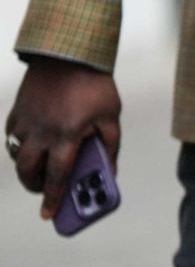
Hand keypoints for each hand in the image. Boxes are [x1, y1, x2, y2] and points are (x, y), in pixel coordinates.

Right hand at [5, 58, 121, 221]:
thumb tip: (108, 173)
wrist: (69, 51)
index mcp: (66, 136)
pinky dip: (19, 145)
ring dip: (26, 166)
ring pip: (16, 154)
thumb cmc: (95, 85)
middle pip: (27, 171)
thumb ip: (110, 147)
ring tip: (40, 168)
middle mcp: (41, 132)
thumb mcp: (111, 118)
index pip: (56, 177)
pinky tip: (34, 144)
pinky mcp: (17, 109)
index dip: (51, 199)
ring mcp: (25, 120)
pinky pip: (12, 135)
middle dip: (34, 186)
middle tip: (44, 190)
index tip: (47, 215)